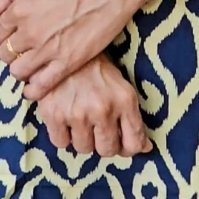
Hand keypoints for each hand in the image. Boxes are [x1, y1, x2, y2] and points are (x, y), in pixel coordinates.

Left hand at [0, 0, 134, 99]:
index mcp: (19, 10)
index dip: (3, 34)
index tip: (14, 34)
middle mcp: (29, 32)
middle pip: (4, 53)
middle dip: (10, 52)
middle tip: (23, 49)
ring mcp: (47, 49)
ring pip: (17, 72)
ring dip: (20, 70)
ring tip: (30, 65)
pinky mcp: (66, 63)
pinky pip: (40, 86)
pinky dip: (32, 90)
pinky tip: (33, 87)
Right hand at [36, 53, 151, 157]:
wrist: (64, 47)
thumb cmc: (95, 70)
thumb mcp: (121, 88)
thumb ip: (133, 119)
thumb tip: (145, 148)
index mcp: (124, 100)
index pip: (134, 142)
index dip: (127, 148)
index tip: (120, 143)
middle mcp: (103, 109)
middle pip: (107, 150)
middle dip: (103, 143)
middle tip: (96, 128)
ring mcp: (77, 113)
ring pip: (83, 149)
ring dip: (82, 138)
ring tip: (79, 118)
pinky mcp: (53, 114)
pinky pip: (60, 143)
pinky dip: (62, 135)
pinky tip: (64, 117)